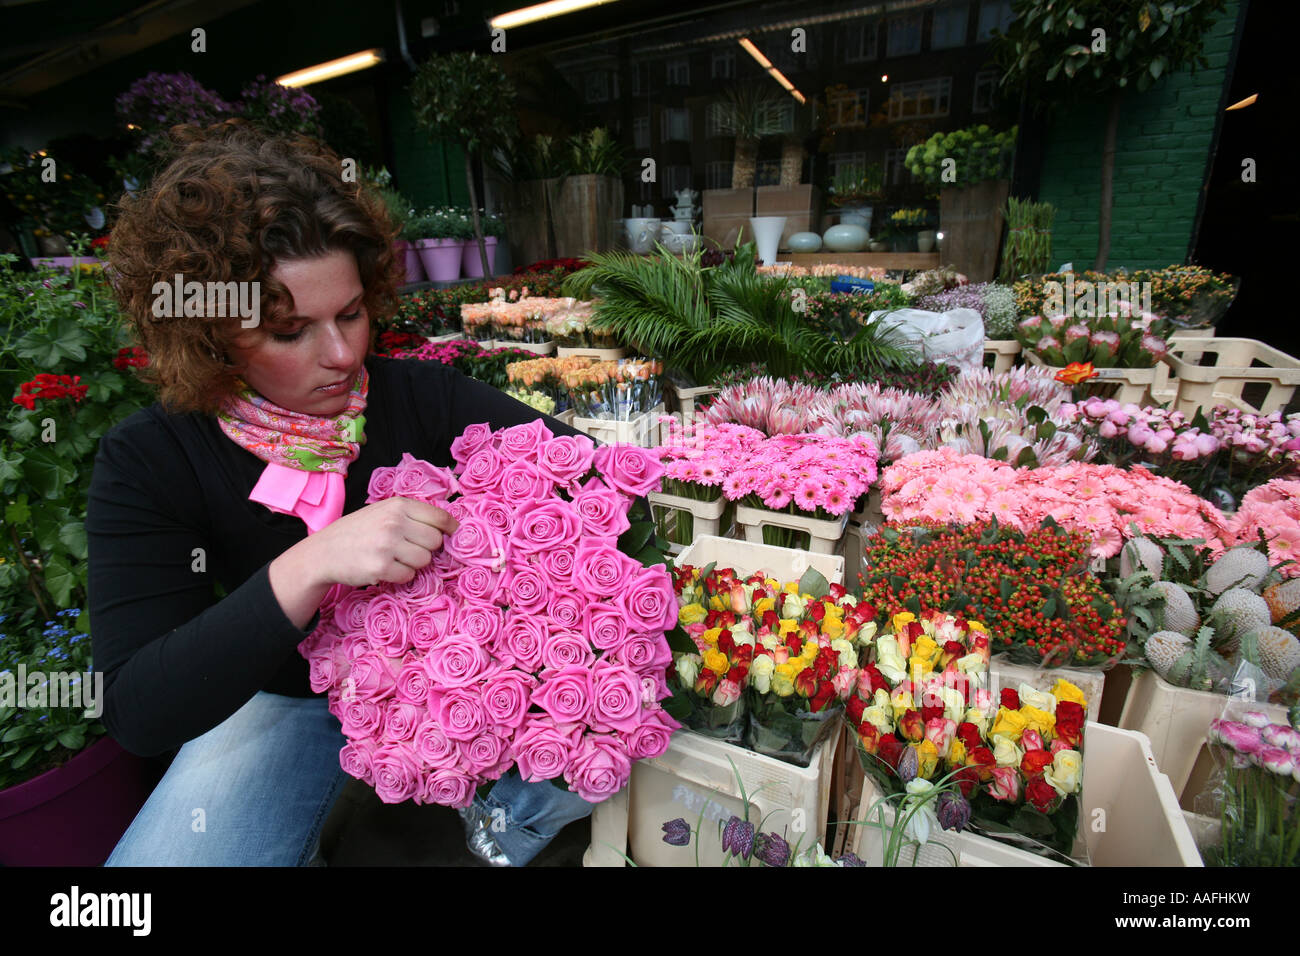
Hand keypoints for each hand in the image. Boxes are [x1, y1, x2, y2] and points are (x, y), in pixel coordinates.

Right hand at [306, 497, 458, 587]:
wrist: (324, 551)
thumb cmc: (358, 531)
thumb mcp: (382, 512)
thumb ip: (410, 515)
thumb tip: (447, 526)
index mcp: (398, 505)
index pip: (440, 516)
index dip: (450, 527)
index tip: (452, 533)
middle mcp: (394, 522)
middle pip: (435, 541)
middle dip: (427, 548)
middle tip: (409, 549)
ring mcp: (387, 545)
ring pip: (425, 560)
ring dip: (414, 563)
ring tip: (394, 558)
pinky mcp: (381, 567)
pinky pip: (409, 575)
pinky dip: (401, 575)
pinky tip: (385, 568)